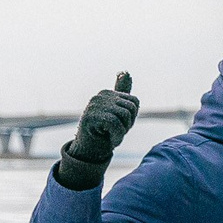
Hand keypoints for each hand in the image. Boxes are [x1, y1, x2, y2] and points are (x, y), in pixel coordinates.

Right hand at [55, 72, 137, 189]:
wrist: (88, 151)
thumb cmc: (104, 132)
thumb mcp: (118, 113)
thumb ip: (122, 93)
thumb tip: (126, 72)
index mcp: (107, 94)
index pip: (134, 103)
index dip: (132, 118)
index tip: (120, 125)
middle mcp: (100, 96)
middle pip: (131, 109)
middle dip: (127, 125)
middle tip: (114, 132)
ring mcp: (94, 105)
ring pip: (125, 116)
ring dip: (122, 132)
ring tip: (110, 135)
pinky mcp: (91, 116)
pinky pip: (115, 124)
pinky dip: (117, 136)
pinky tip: (109, 139)